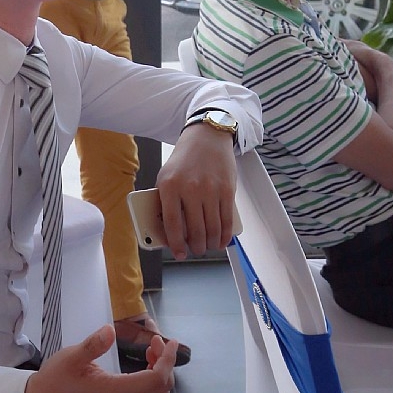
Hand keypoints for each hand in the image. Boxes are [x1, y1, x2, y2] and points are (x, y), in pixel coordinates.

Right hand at [23, 325, 175, 392]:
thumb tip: (110, 330)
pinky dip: (153, 382)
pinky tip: (143, 365)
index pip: (155, 379)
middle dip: (166, 364)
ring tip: (150, 352)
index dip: (167, 360)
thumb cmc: (55, 378)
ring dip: (160, 373)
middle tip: (155, 342)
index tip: (167, 340)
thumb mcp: (71, 357)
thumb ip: (93, 345)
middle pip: (161, 389)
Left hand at [155, 126, 236, 258]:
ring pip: (212, 228)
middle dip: (196, 247)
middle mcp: (190, 189)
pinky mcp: (227, 190)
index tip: (179, 254)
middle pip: (195, 229)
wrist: (207, 138)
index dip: (176, 244)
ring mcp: (211, 190)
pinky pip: (227, 220)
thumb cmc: (184, 160)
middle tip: (195, 250)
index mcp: (170, 186)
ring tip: (207, 247)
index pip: (172, 223)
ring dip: (210, 244)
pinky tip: (221, 241)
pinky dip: (225, 235)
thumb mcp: (165, 177)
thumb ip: (165, 201)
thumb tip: (169, 232)